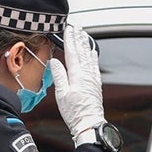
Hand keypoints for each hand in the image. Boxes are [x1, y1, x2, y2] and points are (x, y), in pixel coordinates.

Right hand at [50, 25, 104, 140]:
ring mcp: (93, 79)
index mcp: (77, 75)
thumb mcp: (62, 94)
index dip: (70, 39)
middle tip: (78, 27)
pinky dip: (93, 57)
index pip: (72, 52)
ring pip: (89, 57)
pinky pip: (95, 66)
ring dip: (86, 44)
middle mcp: (87, 74)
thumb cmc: (75, 112)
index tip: (68, 29)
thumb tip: (55, 61)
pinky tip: (93, 53)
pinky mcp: (96, 85)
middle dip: (79, 38)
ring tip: (84, 35)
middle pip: (82, 52)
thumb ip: (58, 75)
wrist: (89, 123)